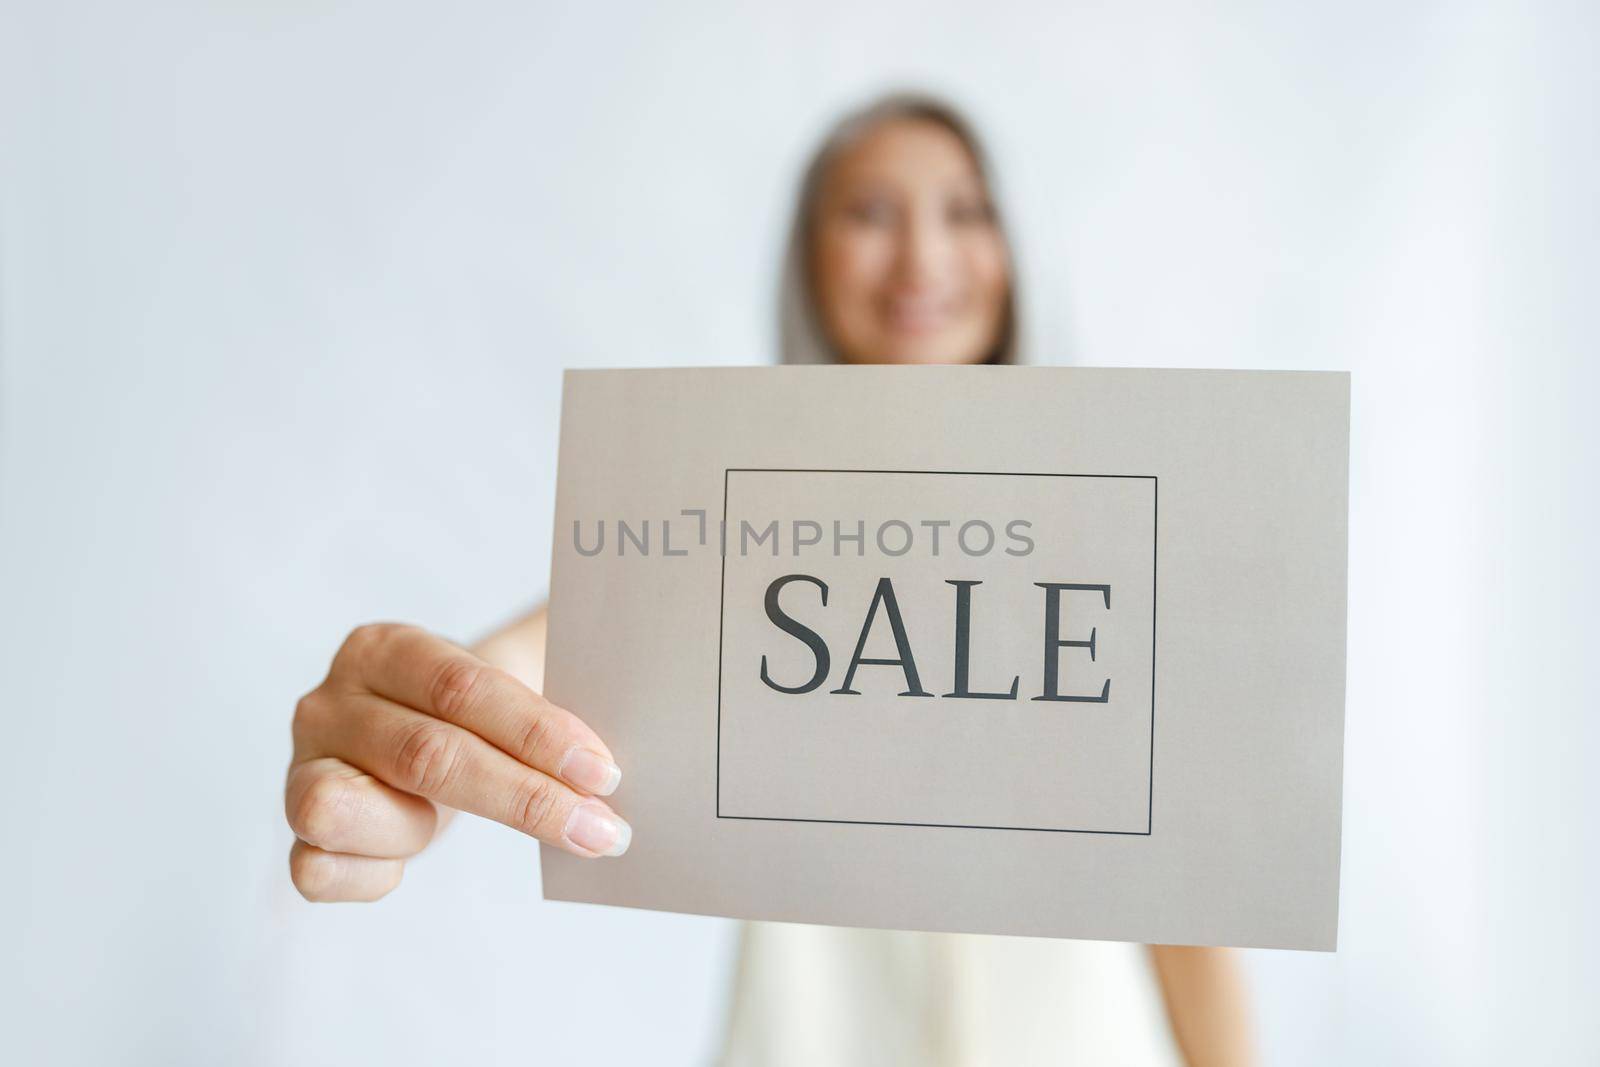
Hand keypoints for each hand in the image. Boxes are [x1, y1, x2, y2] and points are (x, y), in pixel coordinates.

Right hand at [285, 623, 627, 901]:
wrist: (422, 729)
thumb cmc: (474, 711)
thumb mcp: (507, 683)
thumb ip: (550, 701)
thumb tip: (613, 758)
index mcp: (384, 648)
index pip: (463, 690)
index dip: (538, 734)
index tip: (605, 772)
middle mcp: (330, 702)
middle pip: (426, 754)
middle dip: (525, 797)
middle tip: (601, 829)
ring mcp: (302, 767)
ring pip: (344, 808)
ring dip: (419, 829)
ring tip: (453, 827)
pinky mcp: (297, 832)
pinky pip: (316, 869)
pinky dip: (371, 875)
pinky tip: (408, 861)